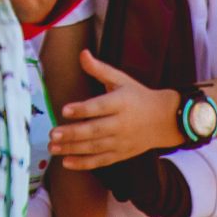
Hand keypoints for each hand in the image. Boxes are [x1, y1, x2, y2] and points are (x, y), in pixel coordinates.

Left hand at [51, 55, 184, 167]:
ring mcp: (121, 142)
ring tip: (53, 147)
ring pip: (95, 148)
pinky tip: (67, 162)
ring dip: (73, 149)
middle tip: (52, 133)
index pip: (99, 107)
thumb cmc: (137, 96)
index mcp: (120, 103)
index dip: (82, 109)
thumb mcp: (121, 79)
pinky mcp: (121, 154)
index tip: (64, 110)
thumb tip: (82, 53)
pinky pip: (101, 161)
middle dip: (72, 134)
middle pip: (95, 131)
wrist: (164, 121)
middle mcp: (121, 125)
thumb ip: (99, 69)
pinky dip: (84, 163)